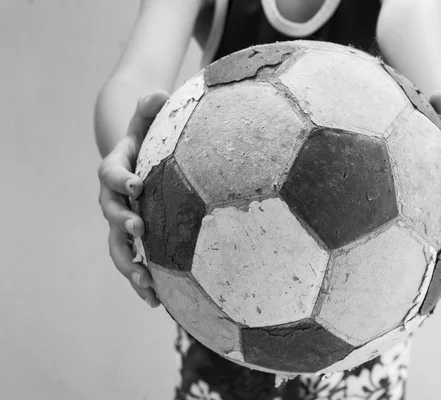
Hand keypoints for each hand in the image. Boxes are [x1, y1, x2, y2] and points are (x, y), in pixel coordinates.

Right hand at [97, 91, 168, 307]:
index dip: (122, 178)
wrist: (137, 164)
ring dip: (130, 266)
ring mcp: (119, 223)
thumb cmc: (146, 142)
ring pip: (117, 248)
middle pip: (110, 214)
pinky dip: (141, 282)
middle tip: (139, 231)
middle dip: (123, 224)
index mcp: (114, 170)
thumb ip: (150, 109)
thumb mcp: (147, 123)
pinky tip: (157, 302)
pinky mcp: (131, 241)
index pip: (111, 173)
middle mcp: (111, 199)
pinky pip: (133, 262)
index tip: (137, 184)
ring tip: (147, 285)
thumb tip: (160, 92)